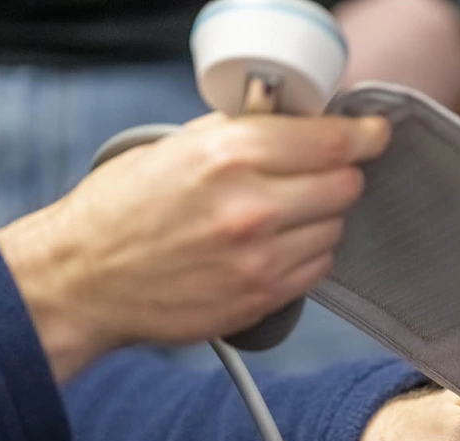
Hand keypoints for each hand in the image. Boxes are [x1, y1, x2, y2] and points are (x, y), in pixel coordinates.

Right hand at [0, 112, 390, 381]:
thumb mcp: (174, 147)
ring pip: (335, 229)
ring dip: (319, 218)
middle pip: (344, 185)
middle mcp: (251, 208)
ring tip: (281, 215)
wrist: (85, 280)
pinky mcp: (260, 299)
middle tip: (315, 174)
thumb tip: (295, 122)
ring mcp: (259, 260)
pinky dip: (307, 255)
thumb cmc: (121, 211)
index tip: (373, 135)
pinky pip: (317, 269)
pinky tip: (275, 247)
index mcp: (228, 156)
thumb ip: (240, 131)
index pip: (330, 141)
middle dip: (336, 175)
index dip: (362, 135)